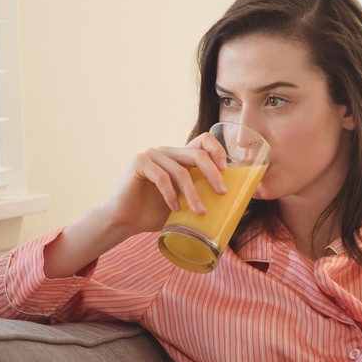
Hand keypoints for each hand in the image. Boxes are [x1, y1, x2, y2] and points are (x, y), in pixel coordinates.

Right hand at [97, 132, 229, 236]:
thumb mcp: (184, 205)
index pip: (203, 141)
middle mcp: (167, 152)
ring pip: (181, 170)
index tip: (226, 171)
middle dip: (213, 174)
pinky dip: (171, 194)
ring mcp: (152, 155)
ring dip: (192, 194)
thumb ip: (202, 199)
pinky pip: (161, 177)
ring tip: (199, 212)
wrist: (124, 220)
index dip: (218, 151)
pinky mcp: (139, 162)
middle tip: (222, 193)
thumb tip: (237, 208)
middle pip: (197, 154)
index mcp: (179, 157)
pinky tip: (175, 208)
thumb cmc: (154, 213)